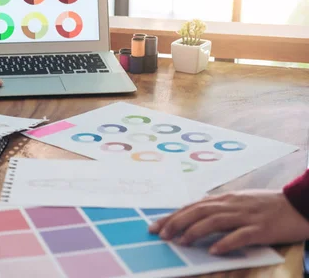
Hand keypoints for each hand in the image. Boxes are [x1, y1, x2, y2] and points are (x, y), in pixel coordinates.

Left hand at [149, 190, 308, 254]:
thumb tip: (193, 217)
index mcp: (224, 199)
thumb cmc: (265, 205)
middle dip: (177, 223)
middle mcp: (231, 204)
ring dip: (195, 231)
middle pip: (198, 211)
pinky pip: (240, 235)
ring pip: (214, 220)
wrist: (297, 205)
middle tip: (162, 236)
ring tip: (181, 242)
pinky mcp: (261, 228)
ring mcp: (246, 215)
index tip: (155, 226)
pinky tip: (214, 250)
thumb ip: (218, 208)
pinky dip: (225, 242)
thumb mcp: (238, 202)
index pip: (192, 206)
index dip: (172, 216)